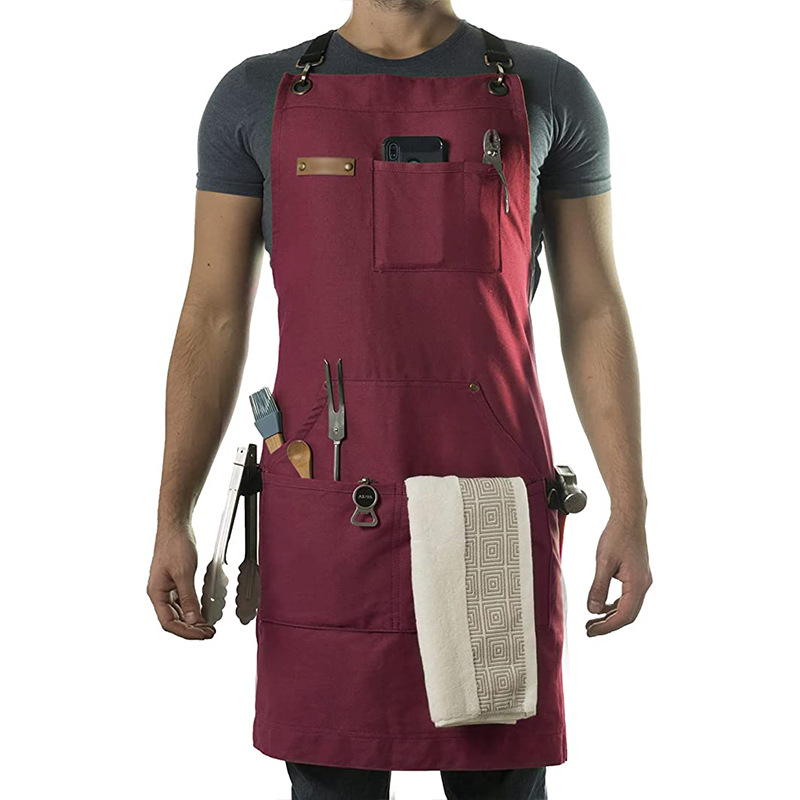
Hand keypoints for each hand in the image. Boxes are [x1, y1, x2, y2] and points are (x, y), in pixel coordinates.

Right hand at [147, 522, 214, 639]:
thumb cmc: (175, 545)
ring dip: (193, 621)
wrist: (176, 526)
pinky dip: (194, 608)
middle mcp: (160, 593)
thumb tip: (193, 620)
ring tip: (209, 626)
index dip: (185, 632)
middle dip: (191, 629)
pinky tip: (204, 611)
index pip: (168, 622)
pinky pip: (184, 601)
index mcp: (156, 593)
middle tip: (209, 633)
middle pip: (174, 620)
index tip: (202, 635)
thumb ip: (188, 598)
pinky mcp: (176, 581)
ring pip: (179, 612)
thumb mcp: (184, 573)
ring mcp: (168, 588)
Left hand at [586, 514, 651, 635]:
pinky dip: (614, 604)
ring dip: (611, 615)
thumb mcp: (604, 562)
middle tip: (589, 630)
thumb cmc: (617, 536)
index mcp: (638, 584)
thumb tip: (592, 610)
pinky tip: (601, 605)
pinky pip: (627, 597)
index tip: (590, 631)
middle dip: (608, 624)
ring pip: (628, 607)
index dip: (607, 626)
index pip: (623, 615)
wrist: (629, 518)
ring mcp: (642, 580)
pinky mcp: (637, 575)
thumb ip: (598, 587)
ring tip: (592, 621)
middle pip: (628, 615)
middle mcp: (644, 585)